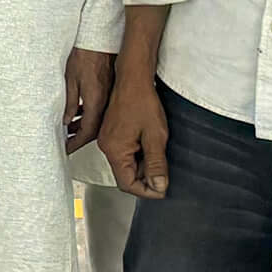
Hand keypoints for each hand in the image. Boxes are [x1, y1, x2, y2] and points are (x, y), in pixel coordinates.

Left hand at [63, 48, 115, 153]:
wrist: (100, 39)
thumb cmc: (85, 55)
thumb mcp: (71, 80)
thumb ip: (70, 103)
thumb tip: (66, 120)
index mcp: (95, 102)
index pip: (87, 131)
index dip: (76, 143)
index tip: (67, 149)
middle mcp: (105, 102)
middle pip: (94, 129)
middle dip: (79, 138)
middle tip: (66, 143)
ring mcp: (108, 97)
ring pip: (97, 120)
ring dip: (83, 127)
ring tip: (67, 130)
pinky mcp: (107, 91)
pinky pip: (99, 110)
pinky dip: (88, 116)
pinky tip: (78, 115)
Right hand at [100, 78, 168, 197]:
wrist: (133, 80)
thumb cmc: (142, 102)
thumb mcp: (155, 137)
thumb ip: (156, 164)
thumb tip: (158, 186)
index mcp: (114, 150)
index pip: (127, 184)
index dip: (146, 191)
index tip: (162, 189)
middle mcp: (107, 147)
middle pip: (125, 176)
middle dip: (146, 179)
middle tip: (164, 173)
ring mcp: (108, 140)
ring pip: (125, 165)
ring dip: (143, 166)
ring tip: (159, 155)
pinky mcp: (111, 134)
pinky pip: (124, 153)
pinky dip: (138, 155)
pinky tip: (150, 146)